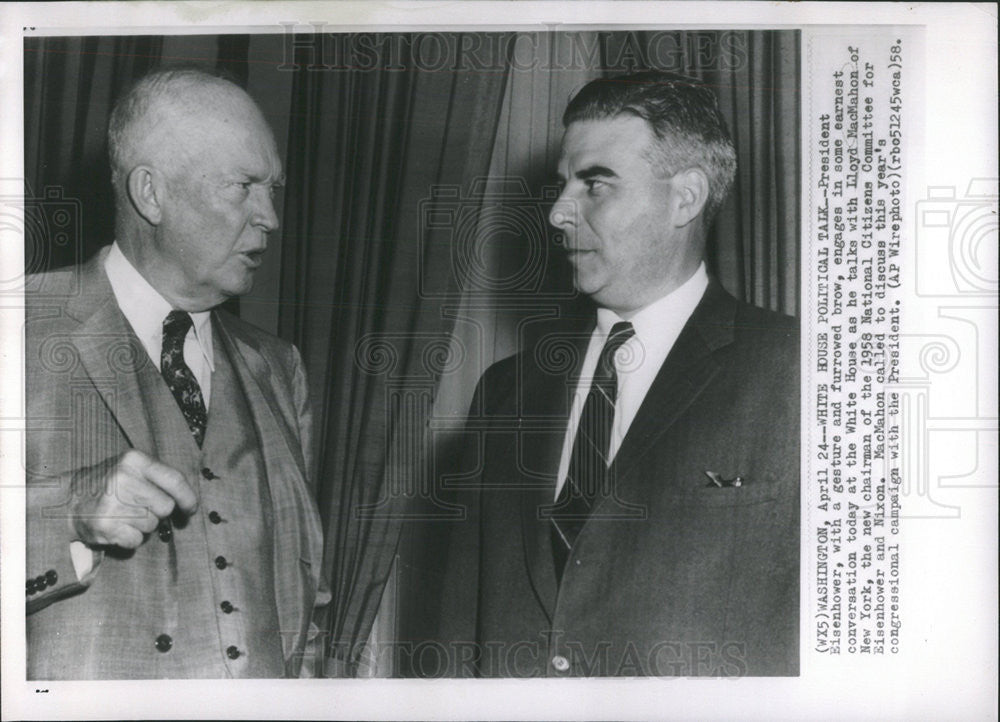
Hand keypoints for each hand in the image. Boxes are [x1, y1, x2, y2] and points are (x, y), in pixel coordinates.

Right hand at [69, 449, 197, 548]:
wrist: (66, 500)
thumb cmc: (109, 485)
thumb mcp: (131, 469)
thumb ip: (159, 479)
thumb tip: (190, 504)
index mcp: (134, 460)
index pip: (175, 480)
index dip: (188, 498)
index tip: (191, 510)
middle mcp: (123, 478)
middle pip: (165, 507)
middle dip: (157, 513)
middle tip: (139, 509)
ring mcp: (112, 502)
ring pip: (152, 525)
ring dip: (142, 526)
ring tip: (123, 516)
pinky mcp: (105, 525)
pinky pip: (137, 540)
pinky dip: (130, 539)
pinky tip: (117, 527)